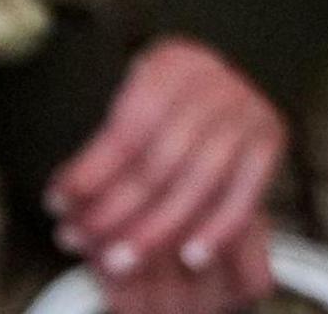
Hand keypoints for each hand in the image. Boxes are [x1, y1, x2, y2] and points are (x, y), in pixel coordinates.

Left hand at [46, 39, 286, 313]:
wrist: (239, 70)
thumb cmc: (170, 98)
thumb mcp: (136, 96)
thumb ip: (106, 145)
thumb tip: (65, 199)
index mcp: (173, 66)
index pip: (126, 131)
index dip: (89, 173)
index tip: (57, 204)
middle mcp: (216, 85)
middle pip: (159, 162)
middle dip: (114, 211)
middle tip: (79, 241)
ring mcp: (248, 113)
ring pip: (198, 184)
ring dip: (155, 231)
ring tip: (119, 261)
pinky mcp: (270, 142)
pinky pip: (244, 196)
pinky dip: (217, 231)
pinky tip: (191, 257)